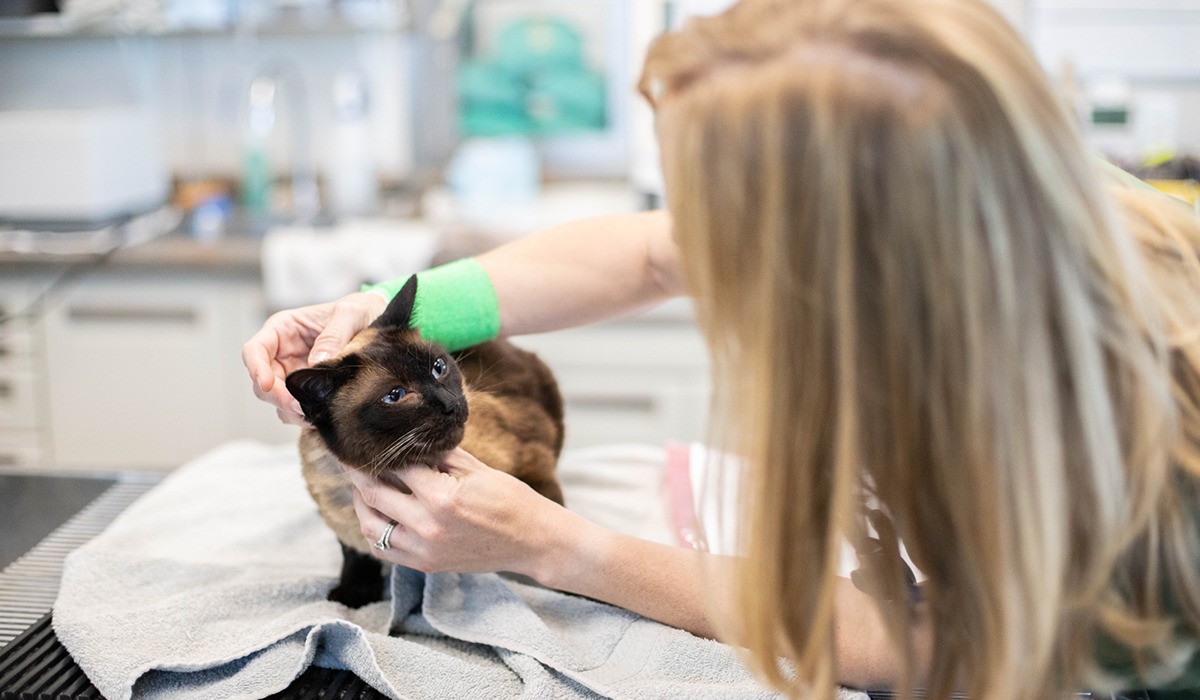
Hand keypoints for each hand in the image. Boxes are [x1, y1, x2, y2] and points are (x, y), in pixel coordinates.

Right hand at [241, 291, 386, 423]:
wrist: (374, 322)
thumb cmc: (357, 311)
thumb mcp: (350, 315)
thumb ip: (334, 336)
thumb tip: (316, 362)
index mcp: (283, 329)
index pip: (254, 350)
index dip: (256, 369)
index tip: (267, 384)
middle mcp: (282, 353)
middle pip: (262, 381)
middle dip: (278, 397)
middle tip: (300, 407)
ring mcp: (293, 373)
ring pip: (276, 399)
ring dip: (289, 410)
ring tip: (312, 415)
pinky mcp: (306, 388)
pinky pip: (295, 407)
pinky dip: (303, 415)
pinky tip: (320, 416)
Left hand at [344, 448, 571, 577]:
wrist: (533, 541)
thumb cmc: (511, 500)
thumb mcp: (476, 469)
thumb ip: (439, 455)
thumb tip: (410, 441)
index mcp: (441, 497)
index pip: (396, 467)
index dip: (378, 451)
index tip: (364, 441)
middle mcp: (427, 526)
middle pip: (374, 494)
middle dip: (357, 473)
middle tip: (349, 458)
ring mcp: (424, 550)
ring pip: (371, 526)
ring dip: (360, 504)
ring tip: (360, 486)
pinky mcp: (426, 565)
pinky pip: (384, 549)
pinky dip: (374, 530)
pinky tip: (377, 513)